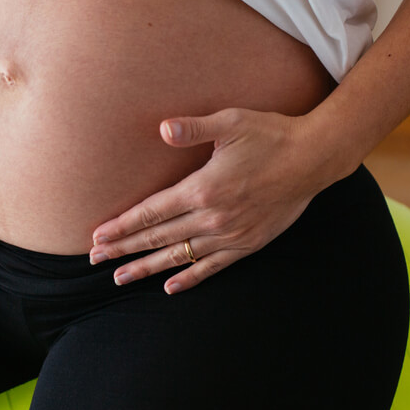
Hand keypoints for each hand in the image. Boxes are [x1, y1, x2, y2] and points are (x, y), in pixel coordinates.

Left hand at [88, 108, 343, 294]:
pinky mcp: (247, 244)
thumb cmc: (270, 134)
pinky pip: (212, 267)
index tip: (97, 236)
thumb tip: (162, 129)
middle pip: (158, 238)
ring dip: (147, 268)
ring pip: (179, 256)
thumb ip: (193, 128)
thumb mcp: (231, 122)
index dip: (122, 226)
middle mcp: (213, 217)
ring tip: (121, 277)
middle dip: (123, 249)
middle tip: (95, 259)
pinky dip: (189, 278)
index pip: (151, 213)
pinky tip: (170, 287)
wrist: (314, 158)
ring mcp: (230, 235)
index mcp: (203, 189)